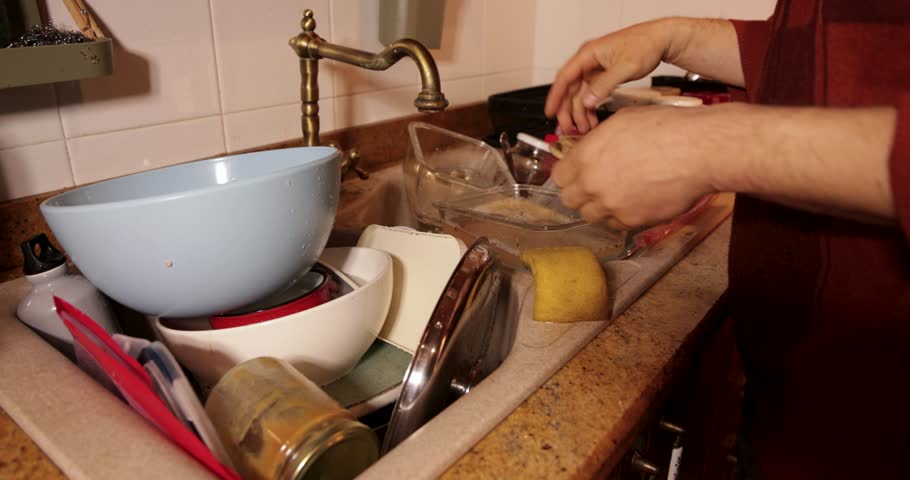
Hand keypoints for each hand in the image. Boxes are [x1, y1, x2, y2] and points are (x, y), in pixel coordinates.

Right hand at [544, 19, 676, 133]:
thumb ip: (604, 85)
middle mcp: (588, 62)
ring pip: (580, 94)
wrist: (660, 40)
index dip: (555, 96)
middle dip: (567, 110)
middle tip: (568, 128)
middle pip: (570, 89)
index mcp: (588, 54)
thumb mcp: (625, 67)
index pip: (565, 77)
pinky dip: (590, 108)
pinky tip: (592, 120)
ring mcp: (595, 70)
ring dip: (580, 112)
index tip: (550, 112)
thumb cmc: (644, 45)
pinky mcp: (602, 76)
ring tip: (584, 128)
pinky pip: (591, 94)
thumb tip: (586, 101)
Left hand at [552, 105, 720, 228]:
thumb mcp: (622, 121)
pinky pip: (616, 224)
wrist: (697, 150)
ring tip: (619, 193)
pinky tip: (636, 200)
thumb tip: (588, 150)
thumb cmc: (666, 128)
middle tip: (596, 186)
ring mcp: (611, 205)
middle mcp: (593, 183)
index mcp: (586, 156)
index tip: (577, 174)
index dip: (569, 175)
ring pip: (591, 215)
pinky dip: (622, 215)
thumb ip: (597, 142)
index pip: (558, 176)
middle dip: (580, 193)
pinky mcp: (632, 221)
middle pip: (569, 200)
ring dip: (599, 207)